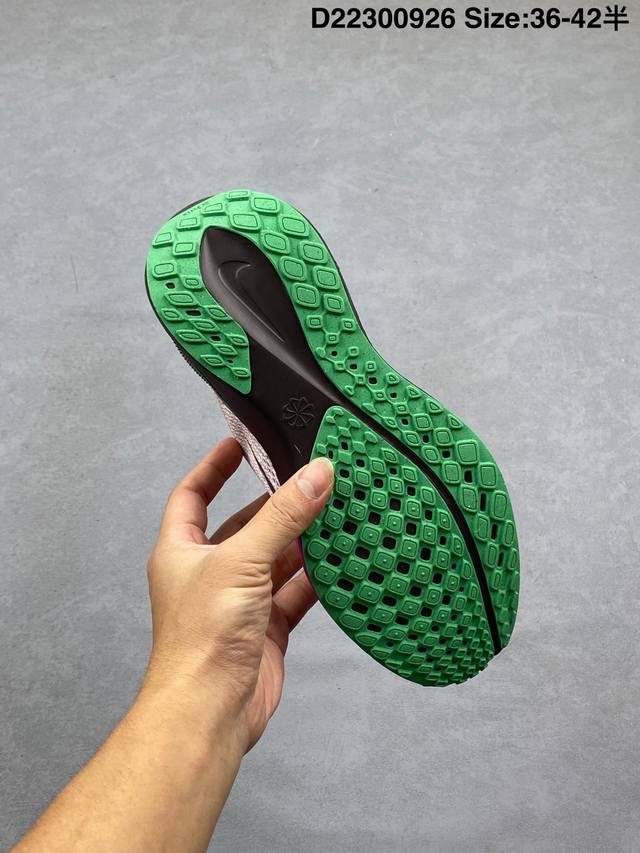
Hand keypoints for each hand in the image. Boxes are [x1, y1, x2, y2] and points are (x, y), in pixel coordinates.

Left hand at [143, 438, 333, 750]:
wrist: (210, 712)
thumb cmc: (202, 639)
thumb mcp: (241, 561)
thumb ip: (282, 516)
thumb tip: (315, 474)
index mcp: (182, 551)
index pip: (193, 495)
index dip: (214, 466)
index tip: (240, 443)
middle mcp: (209, 572)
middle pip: (244, 525)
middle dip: (274, 504)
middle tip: (306, 476)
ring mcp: (240, 601)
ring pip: (275, 558)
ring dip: (302, 540)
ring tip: (333, 510)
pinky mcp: (266, 627)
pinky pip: (295, 592)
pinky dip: (317, 577)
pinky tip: (341, 561)